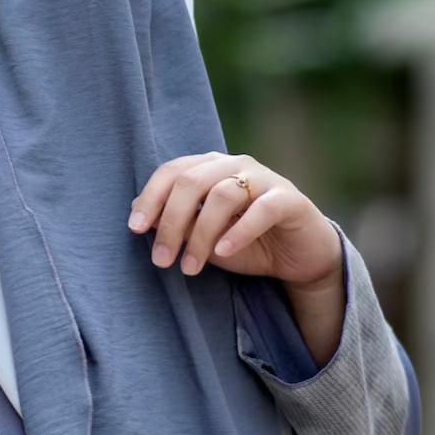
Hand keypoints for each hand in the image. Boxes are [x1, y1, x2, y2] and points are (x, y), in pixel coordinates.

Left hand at [129, 153, 345, 366]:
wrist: (298, 257)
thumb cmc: (246, 244)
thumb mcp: (204, 238)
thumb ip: (178, 226)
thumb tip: (140, 219)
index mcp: (211, 168)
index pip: (173, 171)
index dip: (151, 198)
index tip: (135, 229)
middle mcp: (236, 165)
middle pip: (192, 181)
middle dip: (171, 222)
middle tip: (161, 260)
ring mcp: (265, 179)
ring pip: (223, 196)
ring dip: (201, 235)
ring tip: (190, 268)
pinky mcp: (290, 199)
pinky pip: (262, 209)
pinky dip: (240, 231)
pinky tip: (223, 253)